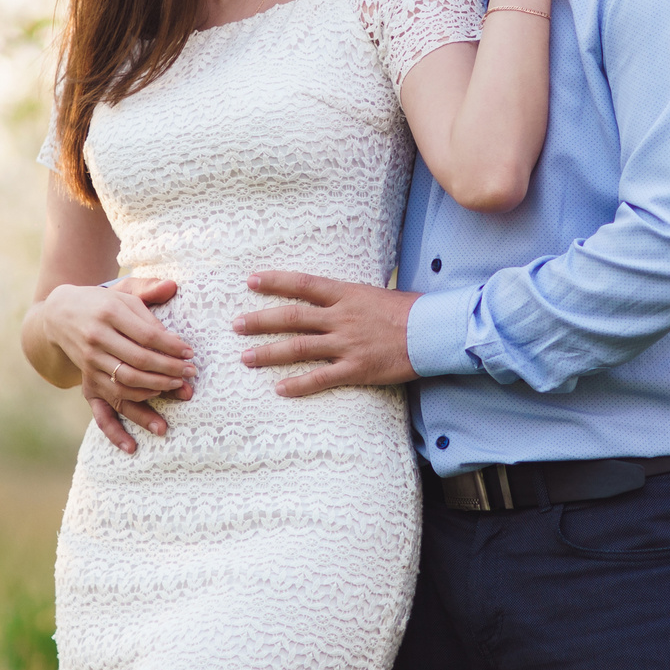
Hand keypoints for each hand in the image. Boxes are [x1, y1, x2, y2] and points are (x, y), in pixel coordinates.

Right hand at [33, 276, 192, 396]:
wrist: (60, 314)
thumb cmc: (101, 303)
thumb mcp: (124, 293)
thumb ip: (149, 292)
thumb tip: (173, 297)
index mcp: (110, 312)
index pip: (148, 334)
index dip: (171, 347)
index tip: (190, 352)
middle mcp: (98, 335)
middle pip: (140, 359)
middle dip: (170, 368)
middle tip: (190, 372)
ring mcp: (90, 356)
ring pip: (128, 378)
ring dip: (157, 384)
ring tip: (177, 382)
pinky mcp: (86, 373)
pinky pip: (115, 390)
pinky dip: (139, 393)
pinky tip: (156, 389)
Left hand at [234, 271, 418, 396]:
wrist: (433, 331)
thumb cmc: (409, 311)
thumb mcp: (375, 294)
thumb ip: (350, 299)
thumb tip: (331, 299)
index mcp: (346, 295)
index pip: (303, 284)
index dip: (275, 281)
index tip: (251, 281)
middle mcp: (341, 317)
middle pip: (292, 317)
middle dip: (260, 321)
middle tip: (236, 325)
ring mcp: (346, 344)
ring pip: (299, 347)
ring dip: (269, 353)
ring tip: (246, 358)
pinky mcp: (356, 368)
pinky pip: (321, 377)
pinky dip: (299, 384)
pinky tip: (280, 389)